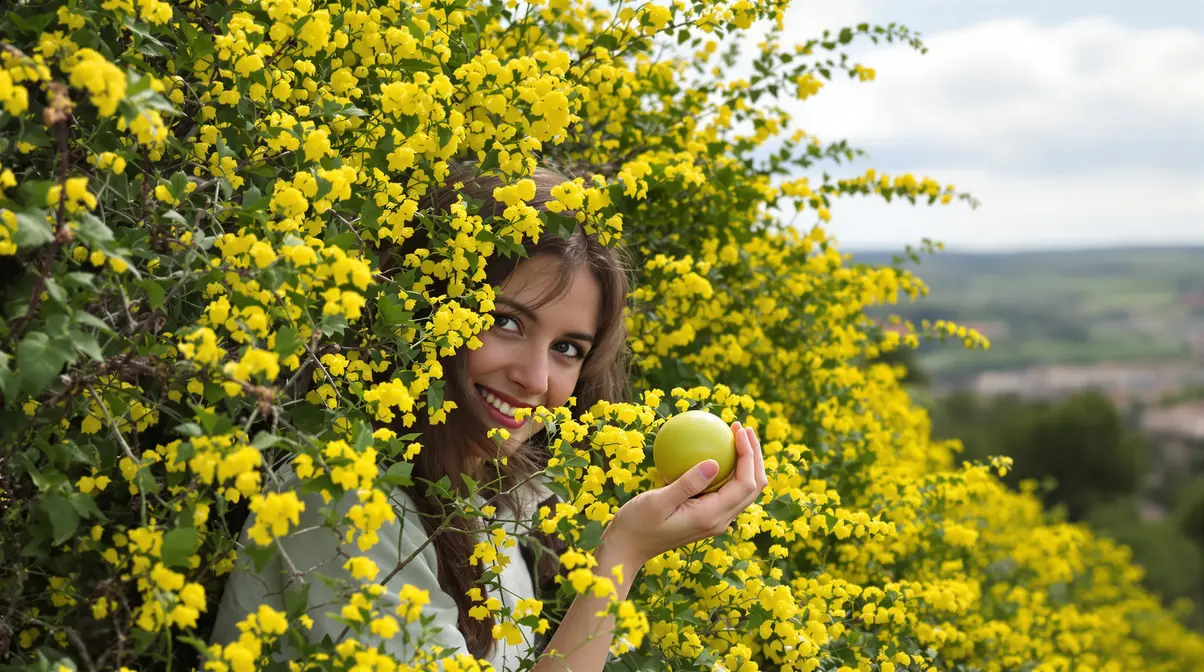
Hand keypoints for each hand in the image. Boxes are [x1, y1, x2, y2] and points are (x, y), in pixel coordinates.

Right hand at [602, 421, 767, 566]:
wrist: (628, 547)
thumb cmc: (637, 524)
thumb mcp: (657, 502)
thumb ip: (687, 484)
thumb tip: (714, 462)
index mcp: (711, 517)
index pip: (745, 484)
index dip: (749, 455)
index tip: (738, 429)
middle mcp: (720, 521)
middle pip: (753, 487)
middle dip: (755, 456)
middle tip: (742, 427)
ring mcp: (715, 520)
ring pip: (745, 490)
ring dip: (747, 463)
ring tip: (736, 436)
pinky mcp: (707, 517)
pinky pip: (728, 491)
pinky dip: (731, 470)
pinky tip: (716, 451)